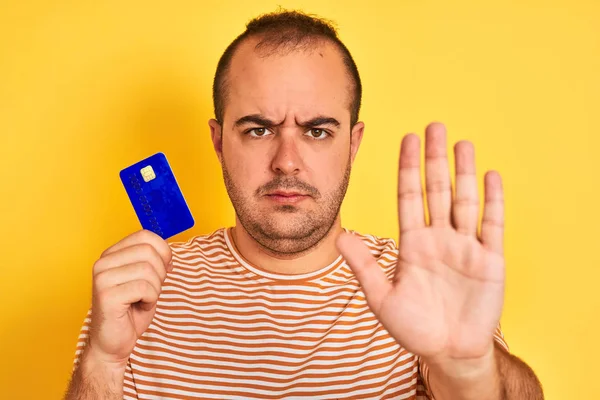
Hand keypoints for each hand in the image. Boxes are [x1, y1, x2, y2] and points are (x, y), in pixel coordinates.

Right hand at [86, 230, 172, 367]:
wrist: (112, 344)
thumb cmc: (130, 312)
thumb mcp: (145, 280)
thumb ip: (152, 261)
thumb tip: (168, 251)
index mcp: (112, 254)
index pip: (145, 235)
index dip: (163, 250)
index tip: (166, 268)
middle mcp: (103, 262)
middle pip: (149, 251)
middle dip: (160, 272)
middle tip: (152, 290)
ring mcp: (102, 278)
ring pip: (148, 270)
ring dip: (155, 289)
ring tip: (143, 300)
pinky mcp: (106, 295)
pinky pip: (144, 288)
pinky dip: (150, 299)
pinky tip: (139, 307)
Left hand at [337, 122, 504, 366]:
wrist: (448, 352)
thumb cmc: (414, 327)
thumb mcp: (381, 297)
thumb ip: (363, 265)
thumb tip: (338, 236)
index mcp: (413, 243)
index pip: (410, 197)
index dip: (408, 168)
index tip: (407, 139)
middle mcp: (439, 238)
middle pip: (437, 190)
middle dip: (435, 159)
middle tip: (434, 126)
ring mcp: (465, 247)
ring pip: (465, 201)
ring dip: (464, 172)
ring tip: (461, 143)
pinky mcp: (490, 261)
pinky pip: (492, 225)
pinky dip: (493, 201)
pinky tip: (491, 176)